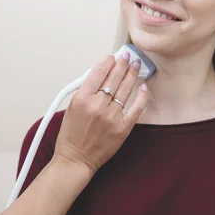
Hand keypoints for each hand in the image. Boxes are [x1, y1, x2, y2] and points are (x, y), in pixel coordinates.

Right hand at [53, 51, 148, 175]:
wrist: (76, 159)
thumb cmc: (71, 135)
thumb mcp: (72, 107)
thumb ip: (85, 91)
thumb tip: (100, 75)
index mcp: (82, 99)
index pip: (98, 73)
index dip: (107, 62)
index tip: (112, 57)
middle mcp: (98, 106)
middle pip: (113, 79)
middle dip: (122, 64)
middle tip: (127, 55)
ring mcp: (112, 117)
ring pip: (125, 90)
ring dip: (131, 75)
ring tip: (136, 65)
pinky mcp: (122, 128)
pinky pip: (135, 109)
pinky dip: (141, 97)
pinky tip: (144, 87)